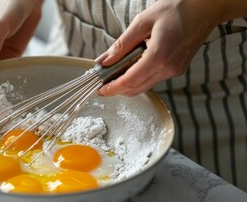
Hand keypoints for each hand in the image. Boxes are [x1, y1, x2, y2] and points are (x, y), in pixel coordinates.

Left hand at [95, 0, 223, 95]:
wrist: (204, 8)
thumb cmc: (176, 9)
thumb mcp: (142, 22)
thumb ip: (122, 44)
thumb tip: (104, 61)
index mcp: (159, 56)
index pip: (130, 81)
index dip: (113, 88)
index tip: (100, 90)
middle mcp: (168, 68)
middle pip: (136, 89)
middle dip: (118, 89)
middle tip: (103, 82)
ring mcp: (174, 71)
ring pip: (144, 86)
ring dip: (128, 84)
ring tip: (115, 73)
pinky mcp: (177, 69)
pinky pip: (153, 79)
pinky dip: (139, 78)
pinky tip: (131, 67)